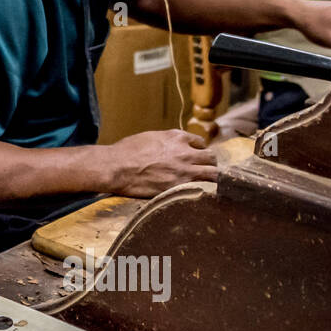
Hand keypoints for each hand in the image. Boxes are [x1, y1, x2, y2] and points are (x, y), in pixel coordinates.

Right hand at [103, 130, 217, 197]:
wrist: (116, 167)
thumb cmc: (126, 151)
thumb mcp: (149, 137)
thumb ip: (166, 141)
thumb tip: (171, 147)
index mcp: (176, 137)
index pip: (200, 142)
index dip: (199, 150)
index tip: (196, 157)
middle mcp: (185, 152)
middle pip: (212, 158)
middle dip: (210, 164)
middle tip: (205, 171)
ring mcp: (185, 170)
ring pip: (214, 174)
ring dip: (212, 178)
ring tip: (207, 184)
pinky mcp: (179, 186)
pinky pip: (202, 188)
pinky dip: (203, 191)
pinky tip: (200, 194)